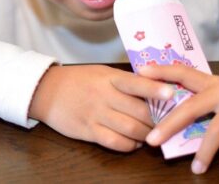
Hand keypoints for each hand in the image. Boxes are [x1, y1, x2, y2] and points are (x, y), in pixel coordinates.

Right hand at [29, 64, 174, 151]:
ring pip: (130, 129)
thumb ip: (124, 81)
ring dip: (146, 134)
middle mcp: (104, 96)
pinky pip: (115, 142)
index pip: (136, 83)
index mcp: (109, 78)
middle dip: (158, 119)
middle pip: (139, 111)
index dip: (155, 89)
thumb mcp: (101, 73)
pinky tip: (134, 143)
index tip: (172, 93)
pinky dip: (129, 145)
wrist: (46, 91)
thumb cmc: (78, 80)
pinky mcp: (89, 131)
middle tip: (168, 122)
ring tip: (152, 134)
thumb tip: (153, 89)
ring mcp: (96, 115)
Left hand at [139, 65, 218, 173]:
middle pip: (191, 107)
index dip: (162, 71)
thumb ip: (205, 101)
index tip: (140, 72)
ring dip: (204, 151)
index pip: (183, 72)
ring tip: (196, 169)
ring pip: (216, 129)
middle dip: (169, 124)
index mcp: (211, 82)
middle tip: (152, 140)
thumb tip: (178, 123)